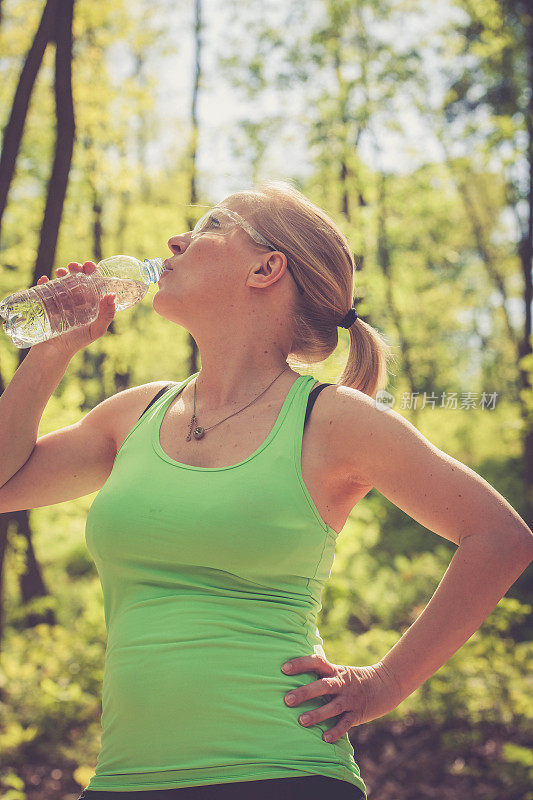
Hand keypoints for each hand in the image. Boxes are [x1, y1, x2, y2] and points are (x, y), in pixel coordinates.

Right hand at [32, 261, 115, 357]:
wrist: (55, 351)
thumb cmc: (78, 341)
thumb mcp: (96, 330)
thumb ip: (107, 315)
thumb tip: (112, 295)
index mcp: (89, 302)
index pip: (92, 282)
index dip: (92, 272)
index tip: (90, 266)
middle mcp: (75, 298)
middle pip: (77, 278)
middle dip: (76, 268)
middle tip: (73, 266)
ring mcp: (60, 299)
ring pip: (61, 280)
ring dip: (61, 272)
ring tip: (60, 272)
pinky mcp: (45, 302)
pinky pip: (43, 288)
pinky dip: (43, 281)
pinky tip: (44, 279)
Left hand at [281, 654, 402, 743]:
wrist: (385, 684)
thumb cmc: (353, 679)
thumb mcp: (339, 671)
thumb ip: (321, 673)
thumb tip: (293, 675)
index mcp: (335, 671)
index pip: (316, 662)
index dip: (300, 664)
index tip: (284, 669)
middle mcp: (342, 683)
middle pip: (323, 686)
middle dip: (305, 692)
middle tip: (287, 699)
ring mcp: (350, 699)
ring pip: (333, 706)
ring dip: (317, 714)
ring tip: (301, 721)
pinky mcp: (358, 713)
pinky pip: (346, 723)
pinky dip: (336, 730)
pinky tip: (325, 738)